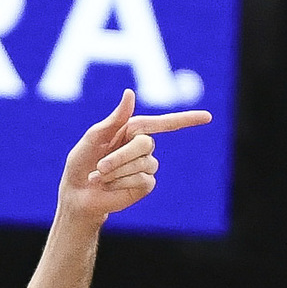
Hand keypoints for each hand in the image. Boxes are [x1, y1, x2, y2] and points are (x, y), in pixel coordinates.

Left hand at [57, 91, 211, 224]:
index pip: (164, 123)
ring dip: (117, 171)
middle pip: (146, 144)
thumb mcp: (94, 137)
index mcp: (133, 129)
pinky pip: (141, 180)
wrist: (78, 194)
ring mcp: (146, 166)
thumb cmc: (81, 162)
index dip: (187, 120)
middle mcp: (143, 146)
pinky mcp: (145, 185)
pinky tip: (109, 186)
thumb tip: (130, 93)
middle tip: (100, 166)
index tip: (208, 117)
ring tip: (100, 176)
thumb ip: (114, 119)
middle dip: (120, 156)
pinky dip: (120, 183)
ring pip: (143, 164)